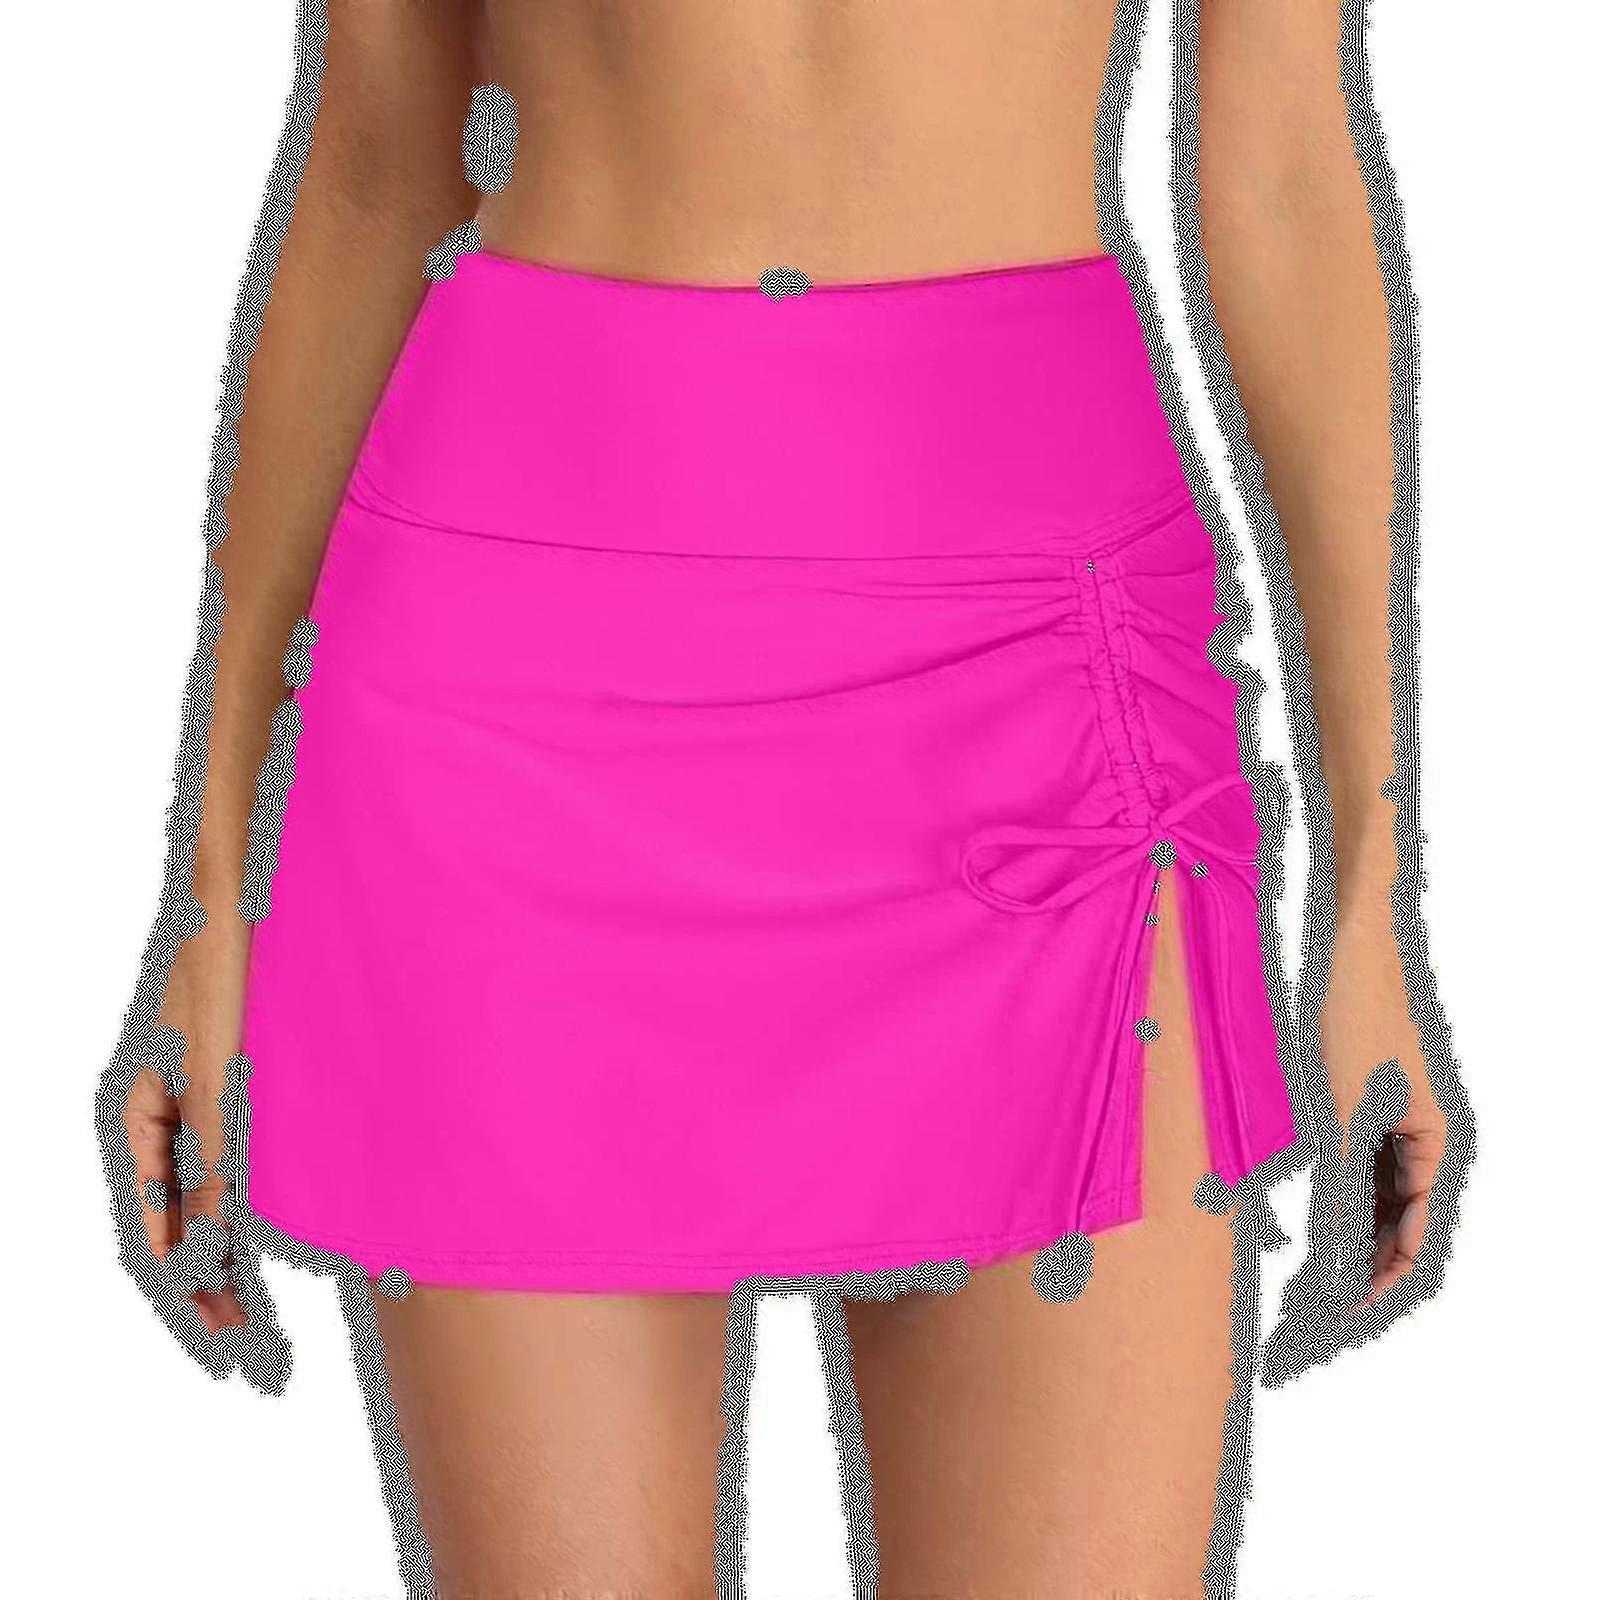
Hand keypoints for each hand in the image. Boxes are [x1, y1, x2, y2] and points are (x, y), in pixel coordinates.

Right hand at [120, 917, 252, 1334]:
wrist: (238, 902)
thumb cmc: (219, 976)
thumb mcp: (216, 1076)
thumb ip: (216, 1158)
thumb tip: (216, 1249)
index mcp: (132, 1119)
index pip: (152, 1229)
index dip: (185, 1287)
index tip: (222, 1336)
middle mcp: (150, 1119)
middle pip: (172, 1222)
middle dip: (204, 1283)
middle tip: (245, 1347)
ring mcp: (182, 1104)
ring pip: (200, 1198)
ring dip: (224, 1252)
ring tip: (255, 1311)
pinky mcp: (219, 1086)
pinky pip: (223, 1163)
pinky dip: (240, 1206)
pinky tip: (261, 1236)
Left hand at [1320, 886, 1446, 1305]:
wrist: (1347, 952)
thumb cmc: (1352, 1023)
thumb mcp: (1342, 1113)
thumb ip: (1342, 1189)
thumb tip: (1338, 1261)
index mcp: (1434, 1144)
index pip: (1416, 1236)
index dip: (1380, 1280)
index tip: (1341, 1313)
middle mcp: (1422, 1139)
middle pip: (1398, 1223)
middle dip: (1363, 1266)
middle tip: (1319, 1307)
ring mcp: (1394, 1124)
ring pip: (1375, 1199)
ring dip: (1348, 1236)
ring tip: (1309, 1273)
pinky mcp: (1366, 1107)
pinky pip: (1356, 1168)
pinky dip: (1335, 1197)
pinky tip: (1306, 1220)